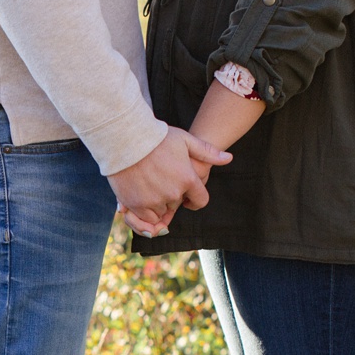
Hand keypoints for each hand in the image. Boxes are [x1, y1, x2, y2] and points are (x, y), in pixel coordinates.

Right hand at [109, 126, 230, 236]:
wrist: (126, 139)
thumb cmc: (157, 137)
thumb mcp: (185, 140)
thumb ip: (207, 152)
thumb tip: (229, 158)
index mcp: (188, 179)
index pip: (200, 200)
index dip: (195, 199)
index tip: (188, 196)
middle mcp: (173, 193)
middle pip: (176, 205)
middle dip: (171, 196)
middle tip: (161, 179)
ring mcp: (154, 200)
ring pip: (161, 212)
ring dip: (157, 203)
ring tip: (149, 184)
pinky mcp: (136, 204)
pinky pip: (145, 217)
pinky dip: (144, 210)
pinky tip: (140, 193)